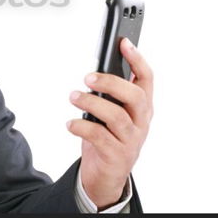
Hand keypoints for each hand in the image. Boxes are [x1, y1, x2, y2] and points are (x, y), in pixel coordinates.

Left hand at [66, 37, 153, 209]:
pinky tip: (70, 123)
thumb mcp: (112, 112)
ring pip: (117, 117)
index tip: (124, 42)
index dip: (137, 59)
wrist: (107, 175)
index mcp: (142, 107)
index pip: (147, 79)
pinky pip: (100, 137)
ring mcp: (131, 140)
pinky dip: (82, 127)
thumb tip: (94, 71)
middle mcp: (141, 122)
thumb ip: (109, 94)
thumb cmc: (108, 135)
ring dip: (92, 103)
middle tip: (87, 77)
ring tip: (73, 96)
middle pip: (135, 96)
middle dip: (111, 82)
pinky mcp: (117, 155)